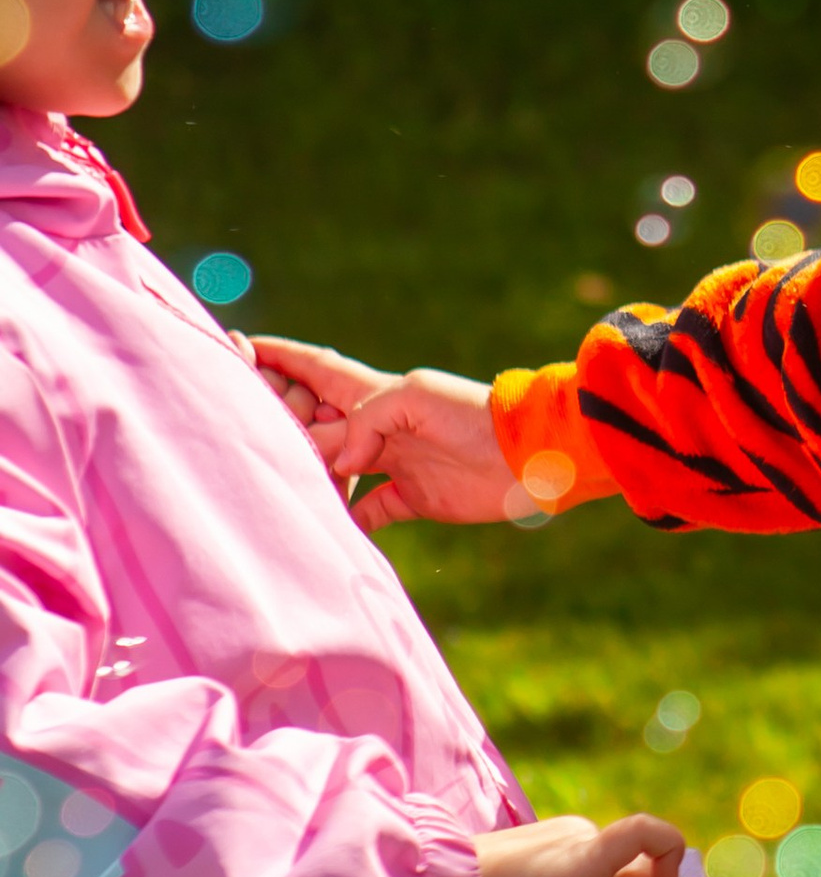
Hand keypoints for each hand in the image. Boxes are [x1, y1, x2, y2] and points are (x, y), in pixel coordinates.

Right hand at [250, 336, 511, 532]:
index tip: (235, 347)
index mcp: (374, 392)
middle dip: (280, 424)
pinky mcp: (412, 497)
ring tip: (266, 485)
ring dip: (306, 474)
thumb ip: (366, 421)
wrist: (529, 456)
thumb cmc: (473, 416)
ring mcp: (393, 461)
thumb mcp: (414, 399)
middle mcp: (377, 425)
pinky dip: (347, 520)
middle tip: (236, 433)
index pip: (314, 369)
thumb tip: (337, 460)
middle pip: (315, 424)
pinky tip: (322, 529)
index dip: (277, 358)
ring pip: (335, 468)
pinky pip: (370, 510)